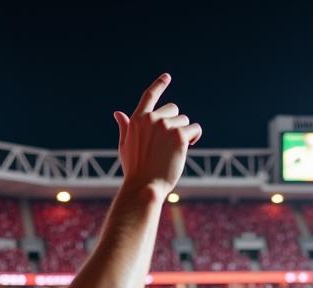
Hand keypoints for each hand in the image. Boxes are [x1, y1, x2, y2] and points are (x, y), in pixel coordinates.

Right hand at [114, 74, 200, 200]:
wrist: (144, 187)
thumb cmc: (135, 170)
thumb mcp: (126, 146)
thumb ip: (125, 128)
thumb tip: (118, 113)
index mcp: (137, 120)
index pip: (149, 96)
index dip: (159, 85)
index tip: (167, 77)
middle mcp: (151, 119)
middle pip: (173, 109)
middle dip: (175, 123)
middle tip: (170, 144)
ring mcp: (166, 126)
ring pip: (185, 121)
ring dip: (184, 133)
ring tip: (174, 151)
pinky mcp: (179, 136)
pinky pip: (194, 129)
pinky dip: (194, 137)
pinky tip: (187, 148)